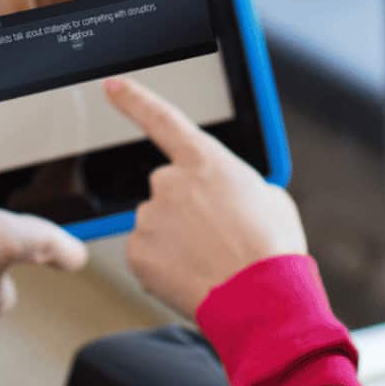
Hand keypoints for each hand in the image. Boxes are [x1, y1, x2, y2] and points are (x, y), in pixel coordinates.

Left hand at [105, 75, 305, 314]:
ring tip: (212, 261)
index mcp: (205, 161)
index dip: (134, 99)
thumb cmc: (273, 249)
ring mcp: (149, 217)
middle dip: (184, 210)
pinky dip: (164, 266)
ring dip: (176, 240)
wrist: (262, 300)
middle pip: (167, 189)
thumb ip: (236, 185)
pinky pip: (146, 254)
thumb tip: (227, 195)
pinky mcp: (137, 252)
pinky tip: (192, 276)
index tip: (112, 85)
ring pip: (156, 225)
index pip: (161, 118)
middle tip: (216, 237)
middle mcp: (169, 182)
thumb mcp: (269, 199)